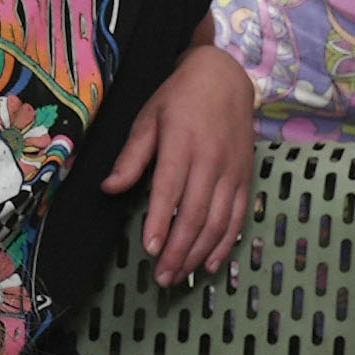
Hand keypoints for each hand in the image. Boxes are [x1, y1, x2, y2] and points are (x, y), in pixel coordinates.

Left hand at [104, 39, 256, 283]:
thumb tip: (108, 189)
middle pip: (196, 214)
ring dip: (199, 253)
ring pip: (218, 221)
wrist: (224, 77)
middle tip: (161, 277)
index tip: (150, 249)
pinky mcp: (246, 177)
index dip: (160, 222)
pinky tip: (211, 263)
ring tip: (179, 276)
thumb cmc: (179, 98)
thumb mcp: (148, 119)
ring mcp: (233, 171)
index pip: (170, 190)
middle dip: (178, 250)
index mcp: (182, 144)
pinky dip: (226, 243)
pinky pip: (239, 217)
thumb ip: (131, 157)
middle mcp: (211, 160)